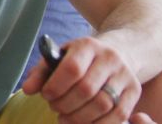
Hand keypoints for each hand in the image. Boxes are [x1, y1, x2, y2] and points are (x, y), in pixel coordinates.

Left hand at [22, 36, 141, 123]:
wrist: (118, 52)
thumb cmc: (81, 58)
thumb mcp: (60, 57)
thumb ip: (41, 72)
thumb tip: (27, 89)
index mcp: (88, 45)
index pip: (72, 68)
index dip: (56, 86)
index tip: (46, 95)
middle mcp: (110, 58)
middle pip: (87, 89)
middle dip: (65, 104)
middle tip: (54, 108)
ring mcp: (125, 75)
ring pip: (103, 105)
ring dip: (80, 118)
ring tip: (65, 118)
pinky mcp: (135, 91)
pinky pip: (119, 115)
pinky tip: (83, 123)